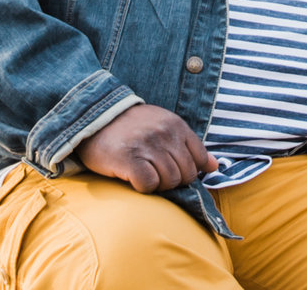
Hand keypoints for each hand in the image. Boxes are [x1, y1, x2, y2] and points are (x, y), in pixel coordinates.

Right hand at [73, 104, 217, 192]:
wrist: (92, 117)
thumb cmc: (130, 127)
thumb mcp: (163, 126)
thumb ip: (189, 146)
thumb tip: (214, 167)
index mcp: (176, 125)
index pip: (198, 160)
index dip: (187, 171)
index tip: (169, 169)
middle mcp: (164, 134)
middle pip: (185, 175)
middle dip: (171, 180)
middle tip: (152, 172)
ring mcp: (147, 146)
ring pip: (169, 182)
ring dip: (157, 184)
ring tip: (141, 172)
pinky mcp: (129, 159)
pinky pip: (149, 186)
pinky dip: (142, 187)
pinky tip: (131, 177)